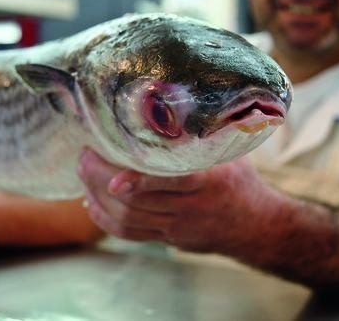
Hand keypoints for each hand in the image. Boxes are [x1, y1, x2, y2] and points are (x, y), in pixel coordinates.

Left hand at [77, 148, 272, 253]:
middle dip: (101, 180)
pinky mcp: (168, 238)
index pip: (171, 183)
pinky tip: (91, 204)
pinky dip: (105, 220)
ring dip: (97, 197)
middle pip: (137, 202)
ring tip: (83, 173)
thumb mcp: (231, 153)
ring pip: (128, 219)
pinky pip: (130, 234)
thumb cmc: (240, 181)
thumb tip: (182, 100)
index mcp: (209, 181)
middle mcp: (190, 206)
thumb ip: (207, 134)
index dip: (138, 182)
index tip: (113, 174)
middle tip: (84, 156)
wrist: (255, 226)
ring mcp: (177, 226)